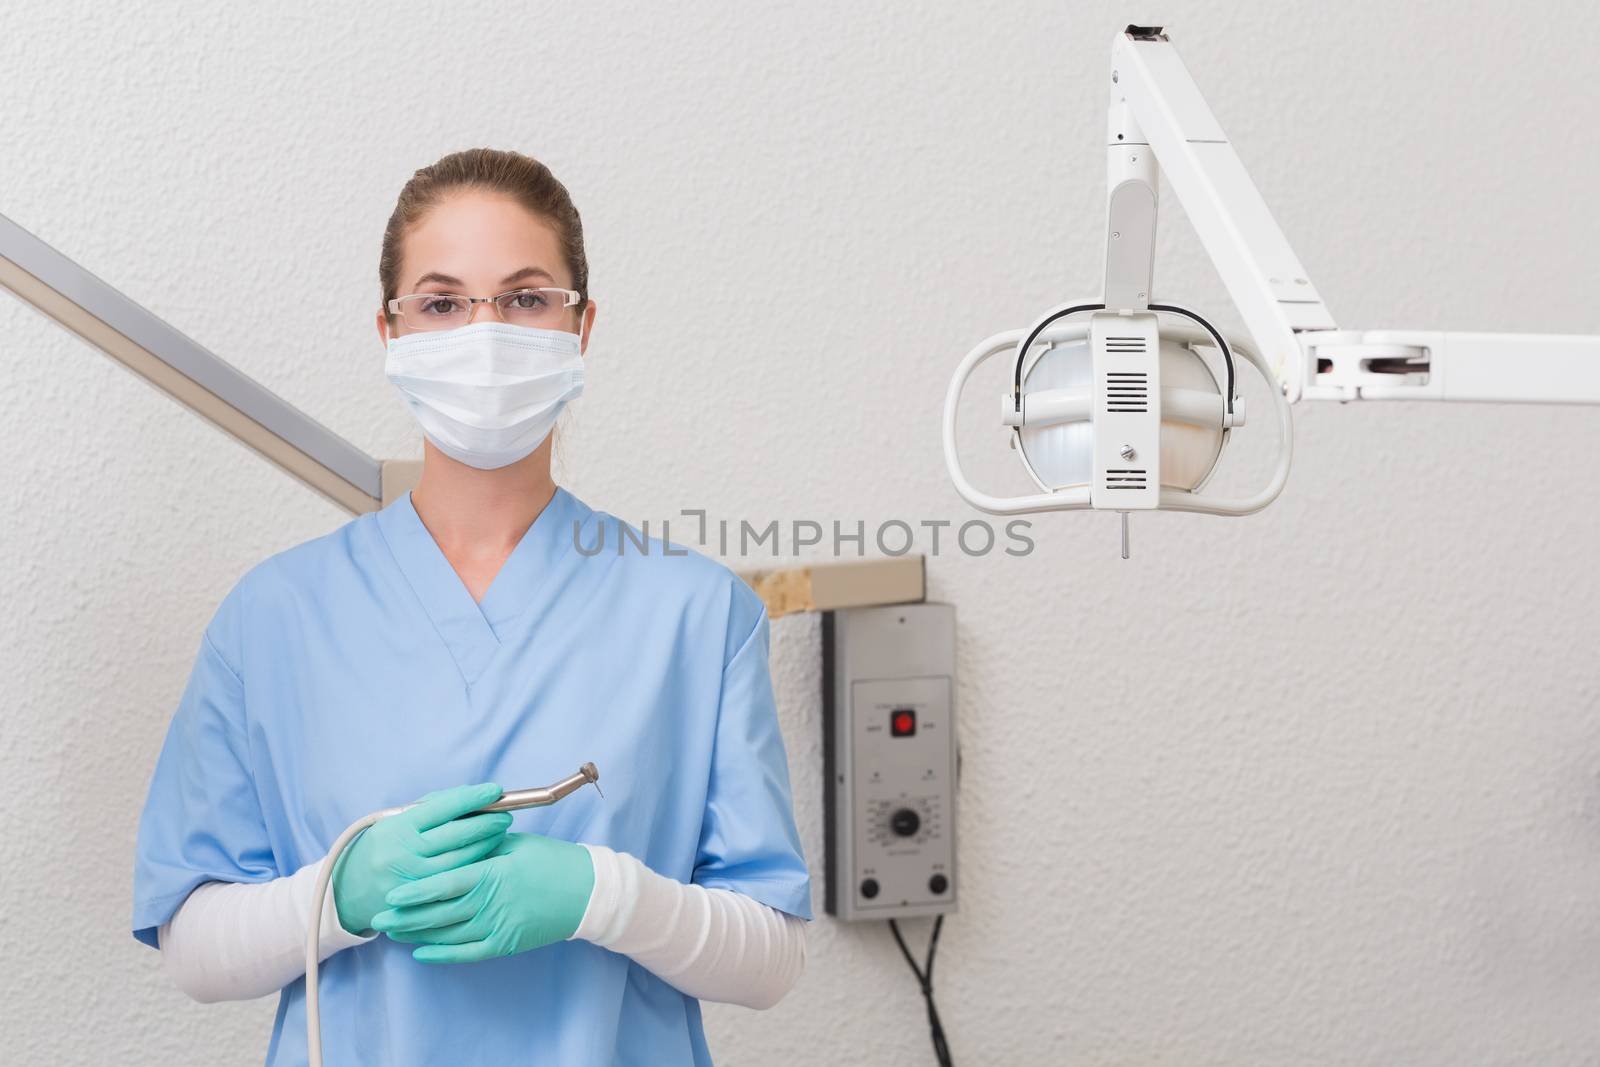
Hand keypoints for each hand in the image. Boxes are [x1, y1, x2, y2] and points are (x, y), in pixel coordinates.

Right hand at [331, 782, 511, 934]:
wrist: (349, 891)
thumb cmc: (383, 848)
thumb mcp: (398, 823)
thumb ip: (432, 810)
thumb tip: (472, 795)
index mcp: (398, 828)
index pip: (442, 808)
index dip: (472, 798)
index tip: (495, 790)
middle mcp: (403, 854)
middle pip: (456, 835)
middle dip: (486, 822)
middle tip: (505, 814)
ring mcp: (412, 880)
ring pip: (460, 860)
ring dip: (485, 844)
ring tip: (500, 832)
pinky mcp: (420, 902)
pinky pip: (455, 883)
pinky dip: (474, 867)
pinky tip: (487, 857)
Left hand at [370, 832, 595, 962]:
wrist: (586, 892)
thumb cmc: (552, 861)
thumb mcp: (516, 844)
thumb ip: (482, 845)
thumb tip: (450, 841)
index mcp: (493, 873)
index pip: (445, 884)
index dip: (416, 891)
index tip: (392, 894)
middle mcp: (492, 902)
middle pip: (440, 913)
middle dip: (406, 917)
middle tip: (380, 918)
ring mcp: (499, 926)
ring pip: (449, 935)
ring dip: (418, 935)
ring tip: (394, 933)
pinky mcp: (506, 944)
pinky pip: (467, 954)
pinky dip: (443, 955)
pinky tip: (422, 953)